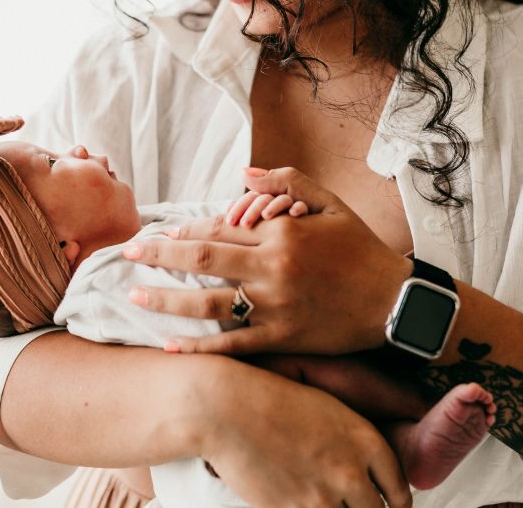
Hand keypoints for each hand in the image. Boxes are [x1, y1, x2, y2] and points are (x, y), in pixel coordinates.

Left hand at [125, 167, 411, 354]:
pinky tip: (169, 346)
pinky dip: (198, 346)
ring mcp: (274, 308)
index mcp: (281, 233)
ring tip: (134, 295)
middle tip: (127, 253)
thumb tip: (242, 175)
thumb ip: (287, 182)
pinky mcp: (281, 339)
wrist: (394, 303)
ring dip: (165, 299)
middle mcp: (272, 269)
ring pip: (207, 303)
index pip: (219, 227)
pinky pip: (231, 344)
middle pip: (201, 259)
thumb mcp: (331, 204)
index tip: (160, 232)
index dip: (184, 229)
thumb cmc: (361, 249)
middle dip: (158, 255)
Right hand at [192, 358, 412, 507]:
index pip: (399, 492)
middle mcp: (351, 473)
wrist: (228, 408)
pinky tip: (299, 502)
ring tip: (324, 502)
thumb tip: (365, 475)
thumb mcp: (330, 412)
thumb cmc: (275, 401)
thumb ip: (356, 446)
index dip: (397, 505)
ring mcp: (321, 497)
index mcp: (366, 441)